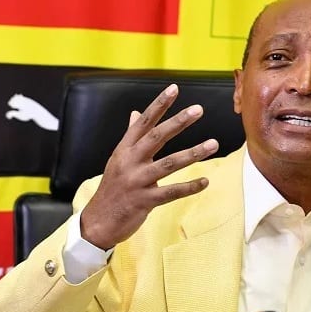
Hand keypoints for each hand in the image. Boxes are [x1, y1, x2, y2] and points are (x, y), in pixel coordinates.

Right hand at [80, 84, 218, 249]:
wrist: (98, 222)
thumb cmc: (113, 188)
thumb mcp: (118, 159)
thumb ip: (131, 136)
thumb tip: (136, 113)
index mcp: (124, 149)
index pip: (143, 122)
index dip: (159, 105)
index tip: (174, 89)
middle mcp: (129, 162)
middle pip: (156, 137)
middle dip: (178, 122)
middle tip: (198, 109)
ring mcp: (136, 181)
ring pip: (169, 163)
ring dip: (193, 153)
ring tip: (213, 144)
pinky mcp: (144, 201)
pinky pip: (171, 192)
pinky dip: (189, 187)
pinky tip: (205, 182)